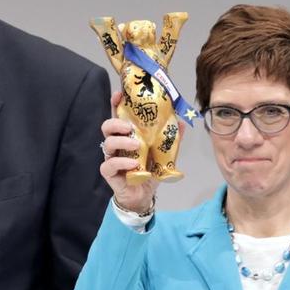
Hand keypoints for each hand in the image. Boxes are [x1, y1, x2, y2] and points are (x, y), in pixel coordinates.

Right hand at [100, 90, 158, 213]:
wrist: (143, 195)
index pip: (118, 115)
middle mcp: (117, 143)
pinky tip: (134, 164)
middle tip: (130, 126)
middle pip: (107, 126)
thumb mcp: (164, 153)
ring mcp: (111, 157)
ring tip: (137, 145)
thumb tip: (182, 122)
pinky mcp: (108, 172)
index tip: (119, 94)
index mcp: (127, 135)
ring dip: (122, 141)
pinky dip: (122, 162)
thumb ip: (170, 138)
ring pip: (108, 143)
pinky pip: (109, 164)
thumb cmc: (149, 171)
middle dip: (116, 122)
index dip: (116, 103)